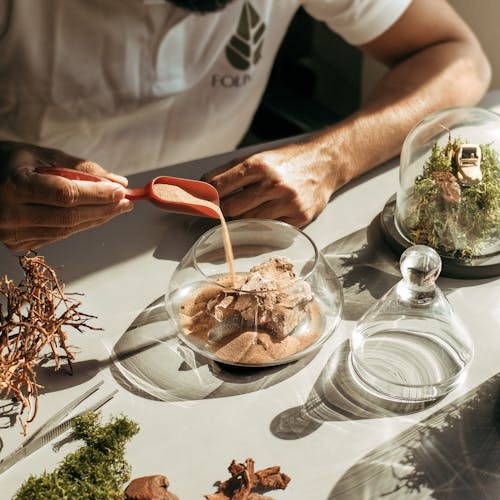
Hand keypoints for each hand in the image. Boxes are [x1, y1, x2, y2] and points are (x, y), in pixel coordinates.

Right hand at [0, 142, 132, 250]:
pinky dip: (79, 226)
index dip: (97, 195)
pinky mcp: (17, 243)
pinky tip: (95, 216)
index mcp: (14, 185)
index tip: (120, 190)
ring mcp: (12, 233)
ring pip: (66, 230)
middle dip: (103, 209)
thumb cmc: (11, 162)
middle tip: (126, 201)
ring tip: (116, 208)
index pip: (66, 194)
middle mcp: (10, 214)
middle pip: (69, 217)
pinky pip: (57, 236)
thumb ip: (80, 169)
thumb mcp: (42, 155)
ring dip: (96, 219)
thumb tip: (117, 181)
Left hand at [202, 141, 337, 226]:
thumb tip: (202, 188)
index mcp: (259, 164)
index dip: (208, 196)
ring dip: (245, 216)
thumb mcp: (257, 157)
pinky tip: (271, 211)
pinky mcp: (299, 217)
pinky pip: (270, 229)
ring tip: (254, 205)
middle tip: (230, 204)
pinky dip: (265, 223)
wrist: (325, 164)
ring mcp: (287, 203)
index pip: (219, 186)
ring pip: (249, 221)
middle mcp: (273, 184)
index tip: (204, 200)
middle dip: (226, 208)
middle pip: (231, 208)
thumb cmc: (286, 161)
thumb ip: (228, 172)